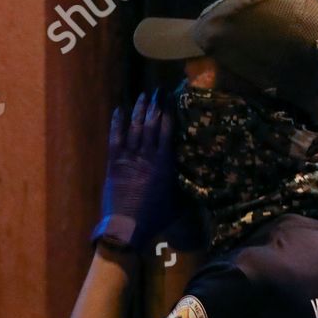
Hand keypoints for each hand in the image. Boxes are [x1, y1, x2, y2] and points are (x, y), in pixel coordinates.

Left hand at [91, 92, 178, 252]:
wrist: (126, 226)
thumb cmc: (154, 218)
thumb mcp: (176, 204)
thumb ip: (186, 192)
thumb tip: (202, 189)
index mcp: (164, 163)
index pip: (167, 130)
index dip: (168, 112)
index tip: (170, 99)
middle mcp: (148, 155)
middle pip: (151, 123)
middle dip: (154, 105)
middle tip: (157, 91)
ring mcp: (129, 157)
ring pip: (135, 127)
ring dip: (138, 110)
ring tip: (142, 96)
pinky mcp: (114, 162)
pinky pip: (115, 137)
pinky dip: (117, 123)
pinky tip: (118, 110)